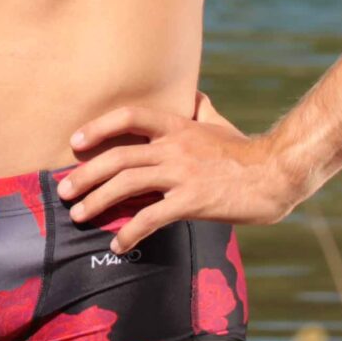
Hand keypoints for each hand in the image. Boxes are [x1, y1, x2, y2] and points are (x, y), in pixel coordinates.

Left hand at [58, 89, 299, 254]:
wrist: (277, 174)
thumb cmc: (247, 151)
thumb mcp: (221, 123)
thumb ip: (202, 110)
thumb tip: (194, 96)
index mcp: (178, 126)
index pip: (130, 117)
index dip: (98, 127)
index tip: (75, 142)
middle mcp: (174, 147)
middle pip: (118, 157)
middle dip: (85, 174)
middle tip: (64, 191)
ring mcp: (182, 174)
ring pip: (126, 185)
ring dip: (97, 202)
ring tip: (79, 216)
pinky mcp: (192, 201)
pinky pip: (151, 217)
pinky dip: (129, 231)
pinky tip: (117, 244)